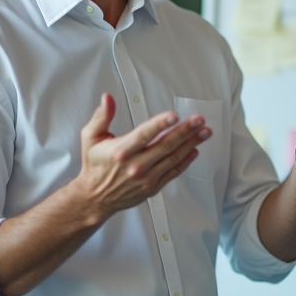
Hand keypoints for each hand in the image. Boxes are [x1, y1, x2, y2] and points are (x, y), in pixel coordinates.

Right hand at [72, 93, 211, 217]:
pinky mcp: (152, 187)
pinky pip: (173, 173)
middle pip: (165, 146)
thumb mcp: (90, 138)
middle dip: (185, 131)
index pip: (143, 135)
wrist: (95, 198)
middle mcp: (135, 165)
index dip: (159, 125)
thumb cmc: (94, 165)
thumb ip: (101, 117)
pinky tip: (195, 150)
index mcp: (120, 151)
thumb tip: (108, 98)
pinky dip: (186, 162)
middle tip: (199, 120)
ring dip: (191, 144)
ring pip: (173, 158)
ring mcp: (146, 178)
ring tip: (204, 132)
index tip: (174, 116)